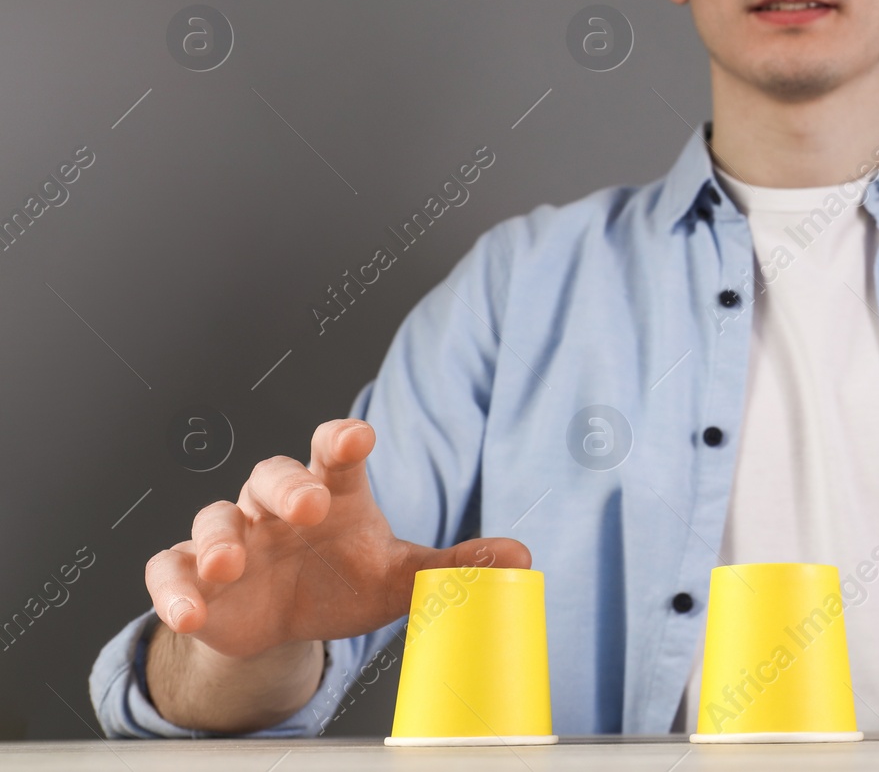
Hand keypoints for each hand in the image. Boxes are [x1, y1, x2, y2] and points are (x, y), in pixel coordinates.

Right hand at [145, 418, 530, 659]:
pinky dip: (177, 588)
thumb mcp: (399, 575)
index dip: (342, 440)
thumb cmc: (342, 580)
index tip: (357, 437)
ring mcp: (232, 539)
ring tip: (233, 564)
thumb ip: (454, 565)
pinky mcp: (193, 577)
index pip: (334, 453)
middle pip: (271, 476)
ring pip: (214, 519)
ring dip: (221, 538)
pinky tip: (193, 610)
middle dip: (285, 488)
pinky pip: (171, 570)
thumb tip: (521, 559)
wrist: (287, 626)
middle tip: (307, 505)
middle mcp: (277, 508)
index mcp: (332, 494)